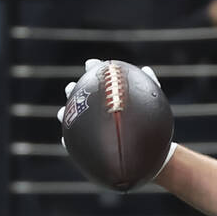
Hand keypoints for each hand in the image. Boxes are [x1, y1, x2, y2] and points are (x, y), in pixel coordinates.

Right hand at [58, 59, 176, 180]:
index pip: (97, 78)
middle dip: (73, 90)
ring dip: (65, 114)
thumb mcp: (154, 103)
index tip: (91, 64)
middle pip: (80, 96)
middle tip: (72, 88)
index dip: (93, 69)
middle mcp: (97, 110)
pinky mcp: (90, 147)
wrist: (153, 150)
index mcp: (109, 95)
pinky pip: (75, 145)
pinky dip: (68, 142)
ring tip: (62, 113)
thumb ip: (150, 85)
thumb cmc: (152, 124)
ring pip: (72, 119)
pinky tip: (64, 140)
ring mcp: (92, 128)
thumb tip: (146, 69)